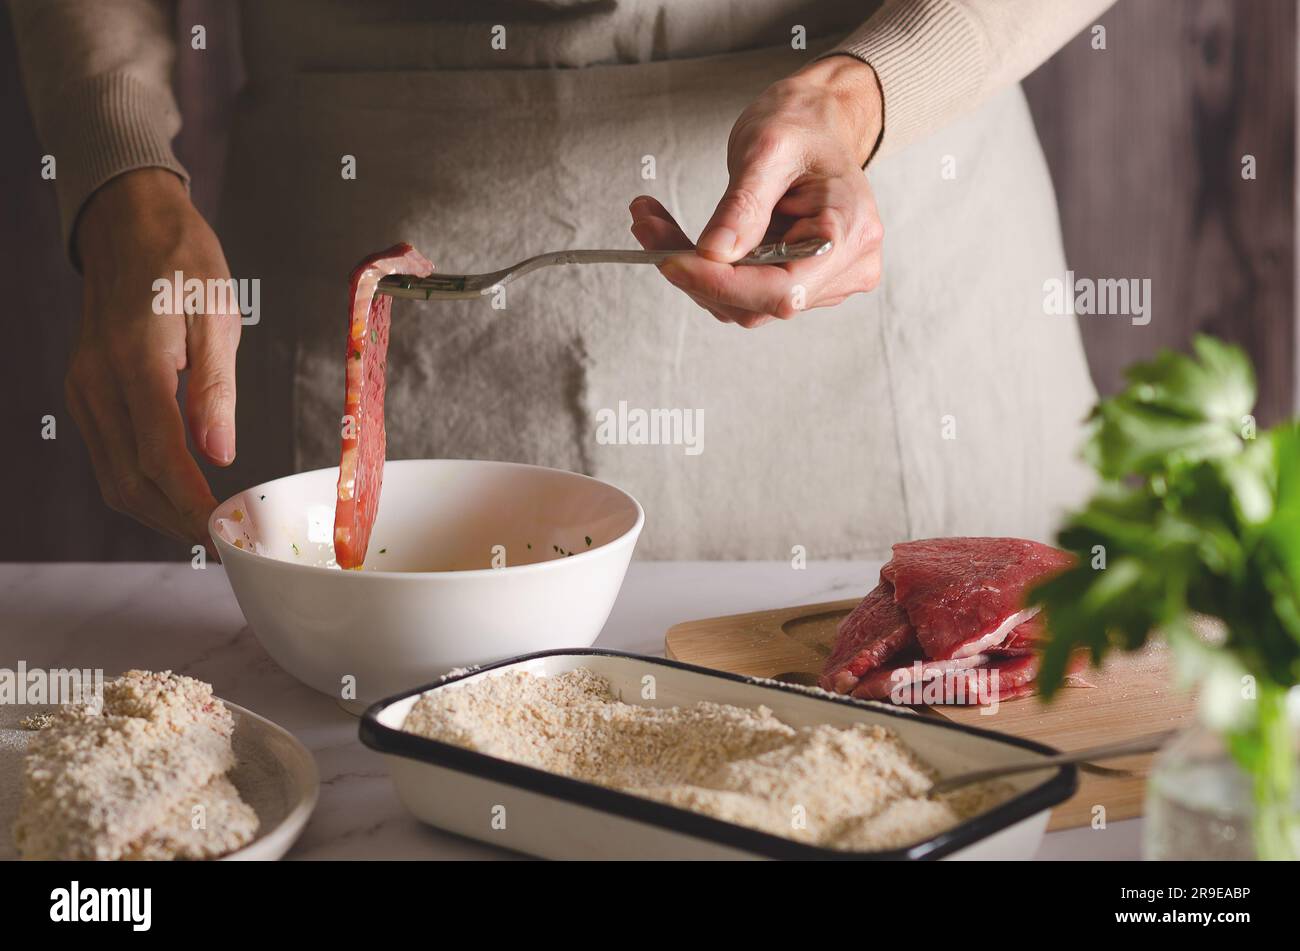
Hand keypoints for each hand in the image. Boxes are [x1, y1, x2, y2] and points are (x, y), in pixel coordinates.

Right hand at [68, 168, 238, 544]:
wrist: (128, 224)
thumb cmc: (182, 262)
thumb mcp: (217, 315)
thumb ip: (216, 389)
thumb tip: (219, 454)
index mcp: (133, 362)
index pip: (159, 456)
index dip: (191, 502)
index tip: (223, 528)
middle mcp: (96, 383)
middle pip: (128, 480)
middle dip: (174, 519)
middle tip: (222, 539)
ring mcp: (84, 390)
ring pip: (112, 476)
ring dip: (156, 510)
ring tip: (204, 527)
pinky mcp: (85, 392)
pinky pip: (108, 455)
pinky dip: (140, 484)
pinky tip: (177, 494)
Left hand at [630, 56, 884, 327]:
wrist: (816, 122)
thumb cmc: (801, 125)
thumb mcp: (767, 148)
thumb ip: (743, 205)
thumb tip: (714, 253)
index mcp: (849, 233)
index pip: (782, 290)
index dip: (723, 284)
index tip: (670, 260)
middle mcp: (844, 268)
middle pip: (758, 302)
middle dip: (696, 273)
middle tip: (647, 226)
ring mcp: (822, 280)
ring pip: (743, 303)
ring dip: (692, 271)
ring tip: (653, 221)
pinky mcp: (796, 280)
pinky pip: (743, 291)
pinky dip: (704, 268)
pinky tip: (673, 234)